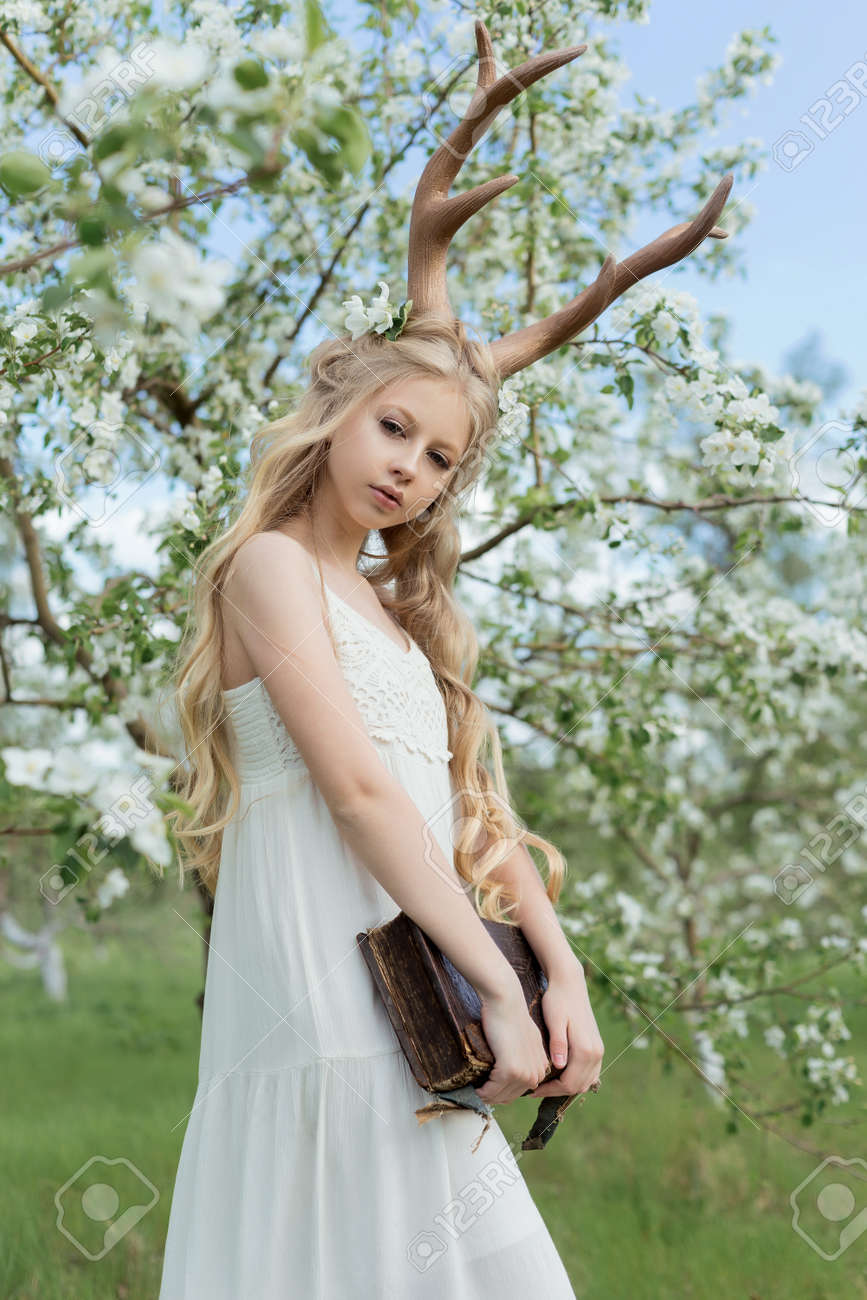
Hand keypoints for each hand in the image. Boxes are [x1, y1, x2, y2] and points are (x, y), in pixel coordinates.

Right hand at [474, 983, 549, 1106]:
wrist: (506, 1001)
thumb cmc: (512, 1015)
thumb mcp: (527, 1038)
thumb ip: (527, 1055)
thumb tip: (515, 1063)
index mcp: (541, 1067)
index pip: (520, 1091)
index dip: (502, 1092)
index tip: (487, 1089)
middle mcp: (536, 1073)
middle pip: (510, 1096)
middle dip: (493, 1096)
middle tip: (477, 1092)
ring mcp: (524, 1073)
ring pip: (500, 1095)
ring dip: (486, 1095)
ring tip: (473, 1091)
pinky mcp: (510, 1070)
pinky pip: (492, 1089)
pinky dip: (482, 1091)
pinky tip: (474, 1088)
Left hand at [526, 968, 603, 1097]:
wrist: (570, 984)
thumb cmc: (558, 1001)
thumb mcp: (554, 1021)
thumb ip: (558, 1044)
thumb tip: (560, 1067)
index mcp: (586, 1049)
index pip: (569, 1084)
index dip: (549, 1091)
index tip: (532, 1090)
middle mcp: (596, 1053)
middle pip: (578, 1086)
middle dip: (557, 1092)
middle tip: (536, 1090)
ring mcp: (598, 1050)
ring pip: (585, 1082)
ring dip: (567, 1087)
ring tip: (545, 1084)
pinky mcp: (596, 1046)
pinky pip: (589, 1072)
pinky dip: (575, 1078)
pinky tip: (559, 1074)